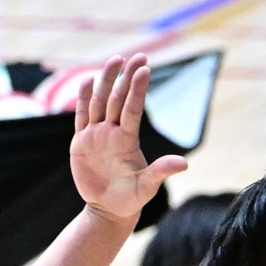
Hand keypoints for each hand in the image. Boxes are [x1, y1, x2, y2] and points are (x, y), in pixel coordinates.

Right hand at [69, 55, 186, 224]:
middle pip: (117, 98)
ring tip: (114, 59)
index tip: (144, 68)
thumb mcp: (146, 187)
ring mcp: (97, 135)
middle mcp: (113, 133)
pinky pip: (81, 116)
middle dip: (126, 77)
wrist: (108, 209)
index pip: (133, 108)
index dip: (138, 89)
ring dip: (106, 80)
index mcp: (127, 140)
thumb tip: (184, 163)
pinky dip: (83, 98)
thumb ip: (161, 172)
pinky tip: (87, 81)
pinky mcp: (81, 141)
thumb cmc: (130, 199)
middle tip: (135, 55)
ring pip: (100, 101)